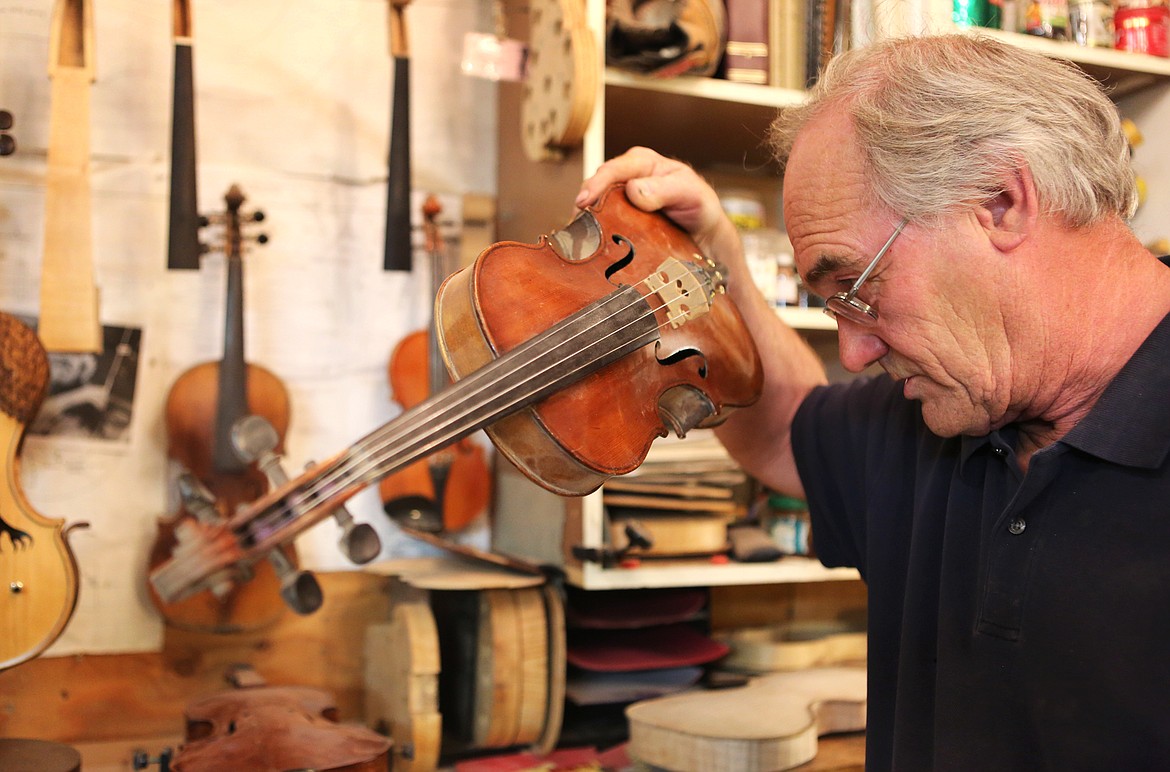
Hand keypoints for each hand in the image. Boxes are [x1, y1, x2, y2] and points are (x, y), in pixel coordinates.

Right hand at [575, 146, 733, 257]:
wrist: (703, 232)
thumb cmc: (699, 205)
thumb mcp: (689, 192)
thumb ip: (664, 189)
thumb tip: (634, 190)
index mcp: (642, 163)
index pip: (614, 169)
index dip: (596, 184)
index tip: (584, 201)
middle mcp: (627, 178)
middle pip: (598, 186)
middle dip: (584, 203)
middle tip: (576, 223)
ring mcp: (621, 199)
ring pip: (596, 205)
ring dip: (586, 219)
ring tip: (578, 234)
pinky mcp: (620, 218)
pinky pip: (602, 221)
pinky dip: (594, 230)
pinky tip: (588, 242)